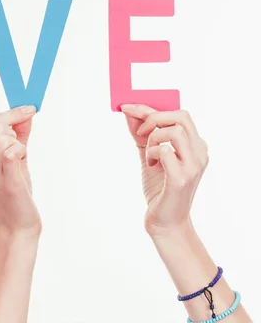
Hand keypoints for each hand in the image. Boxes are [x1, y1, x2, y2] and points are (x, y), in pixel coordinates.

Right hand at [0, 106, 39, 236]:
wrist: (14, 229)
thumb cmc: (13, 196)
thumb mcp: (12, 161)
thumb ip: (18, 136)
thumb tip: (27, 112)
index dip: (10, 113)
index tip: (29, 110)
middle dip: (14, 128)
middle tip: (21, 146)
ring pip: (3, 137)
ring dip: (18, 143)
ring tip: (20, 160)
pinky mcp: (5, 182)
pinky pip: (12, 151)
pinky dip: (22, 151)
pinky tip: (22, 162)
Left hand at [121, 104, 208, 234]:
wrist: (165, 221)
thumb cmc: (159, 188)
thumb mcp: (149, 155)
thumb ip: (141, 134)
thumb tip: (128, 110)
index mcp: (195, 145)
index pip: (179, 114)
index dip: (151, 108)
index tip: (128, 107)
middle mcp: (199, 153)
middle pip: (181, 117)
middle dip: (153, 118)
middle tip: (140, 133)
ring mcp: (193, 166)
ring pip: (175, 131)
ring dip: (154, 138)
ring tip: (150, 155)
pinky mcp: (181, 178)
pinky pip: (165, 151)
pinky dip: (153, 154)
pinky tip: (152, 165)